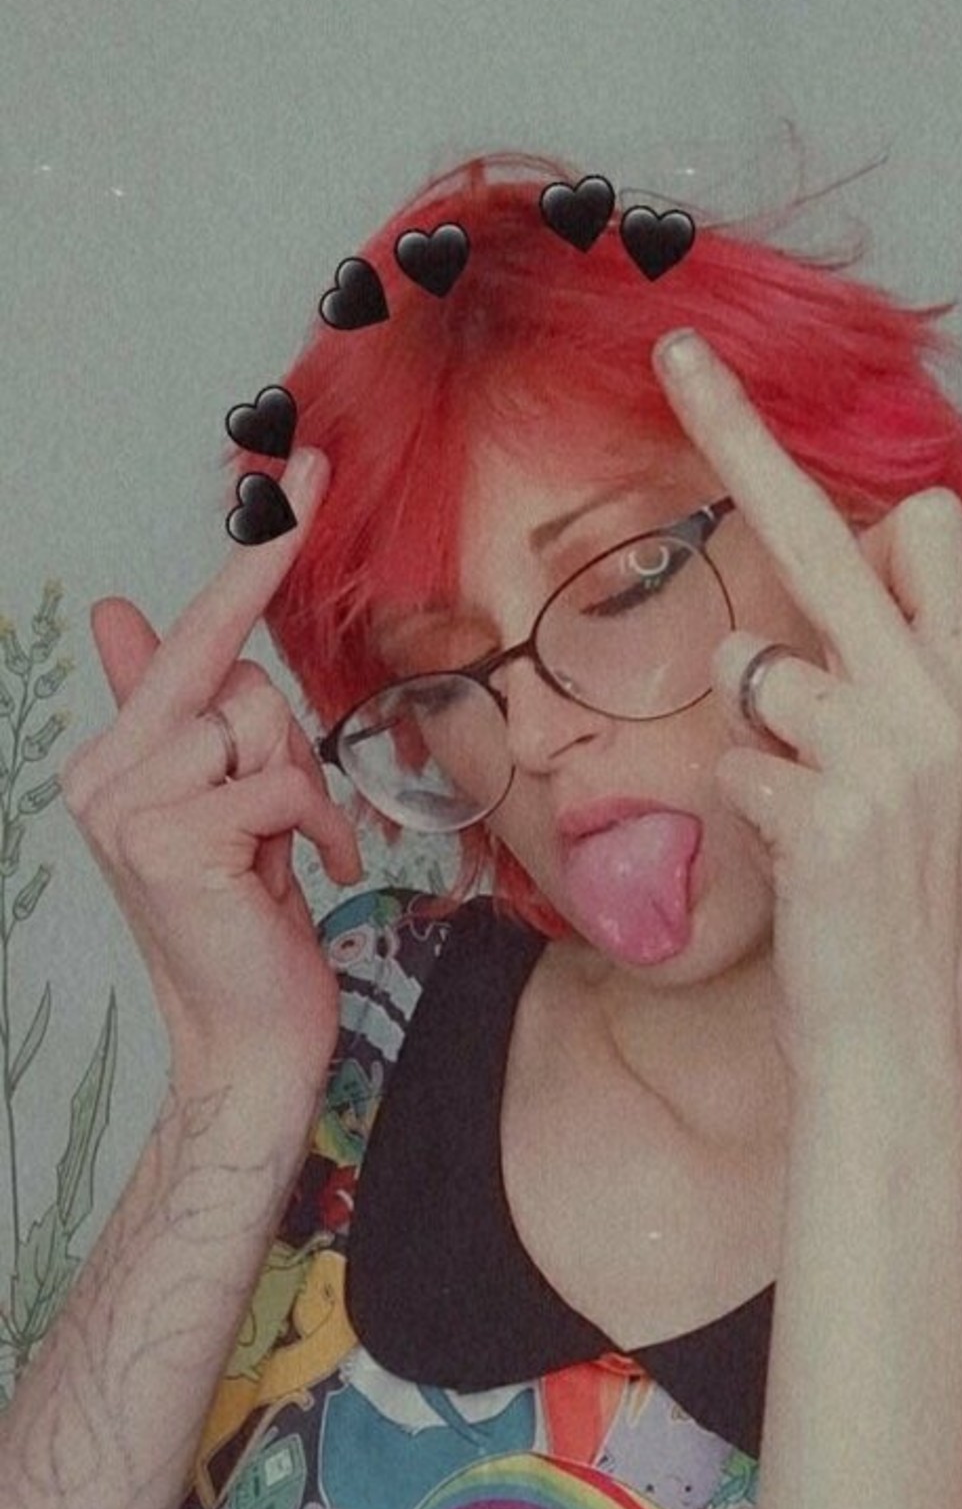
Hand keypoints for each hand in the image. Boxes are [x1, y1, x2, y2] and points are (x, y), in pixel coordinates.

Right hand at [59, 449, 361, 1089]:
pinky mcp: (167, 836)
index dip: (253, 556)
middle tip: (279, 822)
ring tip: (282, 853)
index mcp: (114, 756)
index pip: (189, 635)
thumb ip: (184, 713)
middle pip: (231, 673)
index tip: (308, 469)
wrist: (251, 1039)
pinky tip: (301, 874)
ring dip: (298, 787)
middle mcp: (100, 772)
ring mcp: (124, 805)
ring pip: (256, 720)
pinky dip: (314, 825)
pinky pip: (277, 777)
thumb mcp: (227, 804)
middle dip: (281, 739)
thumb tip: (116, 609)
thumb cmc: (250, 925)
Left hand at [653, 331, 961, 1086]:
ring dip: (749, 723)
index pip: (929, 528)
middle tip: (678, 356)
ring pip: (751, 666)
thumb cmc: (918, 896)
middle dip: (742, 438)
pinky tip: (789, 853)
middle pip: (827, 534)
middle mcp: (938, 702)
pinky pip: (731, 763)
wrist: (910, 1033)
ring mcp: (882, 757)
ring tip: (797, 794)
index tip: (773, 438)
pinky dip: (741, 805)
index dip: (861, 503)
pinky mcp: (824, 818)